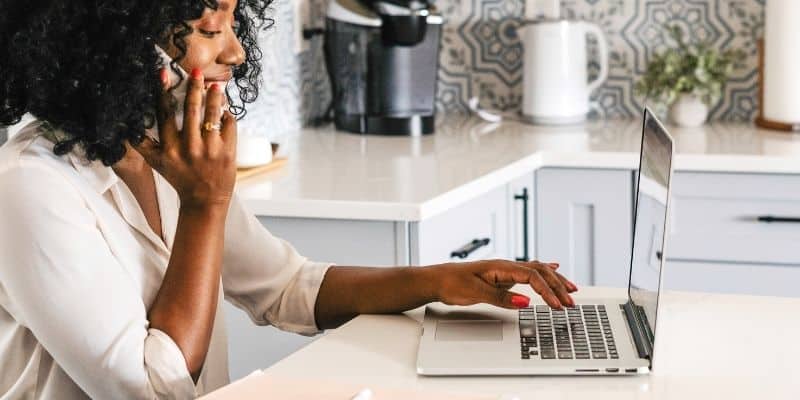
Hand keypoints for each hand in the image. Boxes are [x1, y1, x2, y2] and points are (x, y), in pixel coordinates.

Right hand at [132, 68, 236, 209]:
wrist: (204, 201)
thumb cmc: (180, 179)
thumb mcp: (156, 163)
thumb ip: (142, 144)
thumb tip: (125, 126)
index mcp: (169, 148)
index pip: (164, 114)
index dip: (163, 92)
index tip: (163, 73)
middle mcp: (188, 148)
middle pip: (190, 109)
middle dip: (193, 86)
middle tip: (197, 71)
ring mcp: (210, 150)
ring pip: (212, 114)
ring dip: (214, 96)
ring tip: (216, 85)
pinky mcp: (228, 152)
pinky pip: (229, 125)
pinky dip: (227, 115)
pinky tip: (225, 111)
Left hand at [429, 260, 577, 308]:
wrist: (436, 279)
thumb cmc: (451, 283)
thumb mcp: (475, 293)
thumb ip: (501, 298)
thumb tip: (525, 302)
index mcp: (501, 267)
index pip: (532, 277)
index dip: (547, 292)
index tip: (557, 305)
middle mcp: (505, 266)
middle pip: (539, 272)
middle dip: (557, 286)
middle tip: (571, 301)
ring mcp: (504, 270)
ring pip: (536, 271)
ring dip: (554, 280)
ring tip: (570, 289)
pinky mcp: (501, 276)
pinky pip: (528, 272)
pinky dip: (544, 272)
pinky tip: (552, 269)